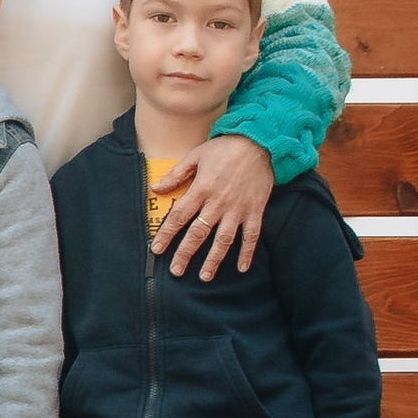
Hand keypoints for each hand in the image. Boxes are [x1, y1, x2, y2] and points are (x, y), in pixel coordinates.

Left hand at [150, 135, 274, 280]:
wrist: (262, 141)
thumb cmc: (226, 148)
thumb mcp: (196, 155)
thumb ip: (176, 174)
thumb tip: (155, 188)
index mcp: (201, 189)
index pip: (179, 217)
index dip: (166, 234)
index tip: (156, 249)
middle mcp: (218, 203)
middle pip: (198, 234)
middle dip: (185, 254)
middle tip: (176, 271)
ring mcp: (238, 209)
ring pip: (224, 240)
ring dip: (214, 260)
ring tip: (205, 276)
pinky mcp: (256, 210)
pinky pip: (252, 235)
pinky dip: (247, 252)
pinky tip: (241, 268)